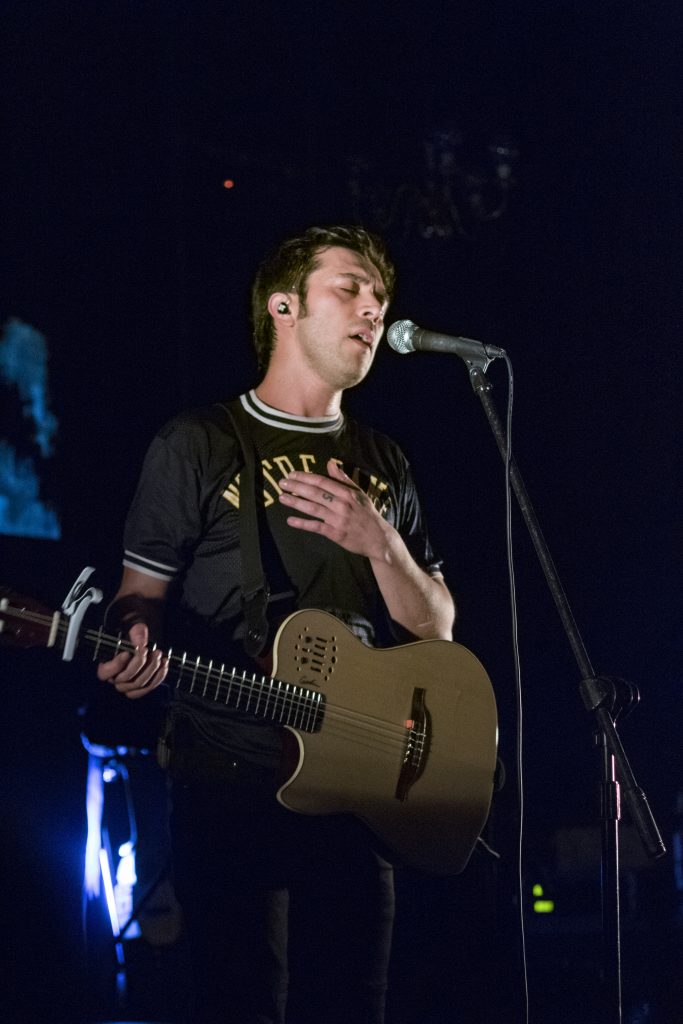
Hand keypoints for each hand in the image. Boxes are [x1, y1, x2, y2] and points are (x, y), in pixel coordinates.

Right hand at [96, 621, 167, 699]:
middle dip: (138, 663)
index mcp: (106, 665)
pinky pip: (148, 687)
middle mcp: (115, 678)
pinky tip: (164, 664)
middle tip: (146, 650)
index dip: (116, 664)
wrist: (143, 642)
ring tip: (158, 654)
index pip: (105, 672)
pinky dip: (158, 676)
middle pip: (124, 680)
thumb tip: (140, 642)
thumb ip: (136, 633)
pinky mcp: (140, 688)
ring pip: (138, 684)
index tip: (127, 652)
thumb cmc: (134, 636)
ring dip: (150, 669)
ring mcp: (128, 685)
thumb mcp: (133, 630)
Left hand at [278, 458, 392, 560]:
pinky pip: (316, 527)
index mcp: (347, 493)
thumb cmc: (367, 514)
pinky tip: (291, 520)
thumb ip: (343, 479)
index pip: (322, 481)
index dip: (305, 477)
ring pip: (313, 508)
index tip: (292, 474)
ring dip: (296, 502)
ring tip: (282, 498)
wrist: (378, 538)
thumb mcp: (359, 493)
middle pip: (315, 493)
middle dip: (296, 487)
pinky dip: (303, 524)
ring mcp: (338, 519)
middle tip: (282, 483)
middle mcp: (342, 504)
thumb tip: (330, 463)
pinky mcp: (336, 534)